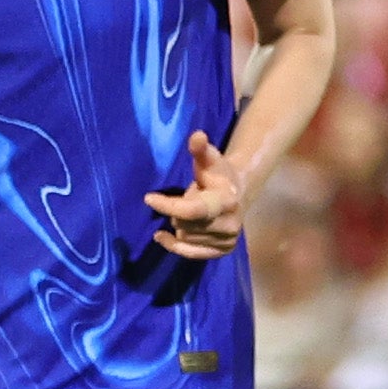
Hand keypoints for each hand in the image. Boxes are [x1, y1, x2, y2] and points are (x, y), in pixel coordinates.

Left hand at [144, 128, 245, 257]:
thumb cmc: (218, 175)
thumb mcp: (211, 160)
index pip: (193, 210)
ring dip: (180, 224)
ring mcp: (226, 241)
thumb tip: (196, 135)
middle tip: (184, 198)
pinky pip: (189, 253)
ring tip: (188, 211)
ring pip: (185, 237)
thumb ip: (201, 150)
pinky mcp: (221, 252)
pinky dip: (174, 245)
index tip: (149, 198)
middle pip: (185, 224)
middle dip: (177, 211)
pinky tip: (162, 235)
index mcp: (227, 202)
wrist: (238, 195)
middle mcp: (229, 225)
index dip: (169, 206)